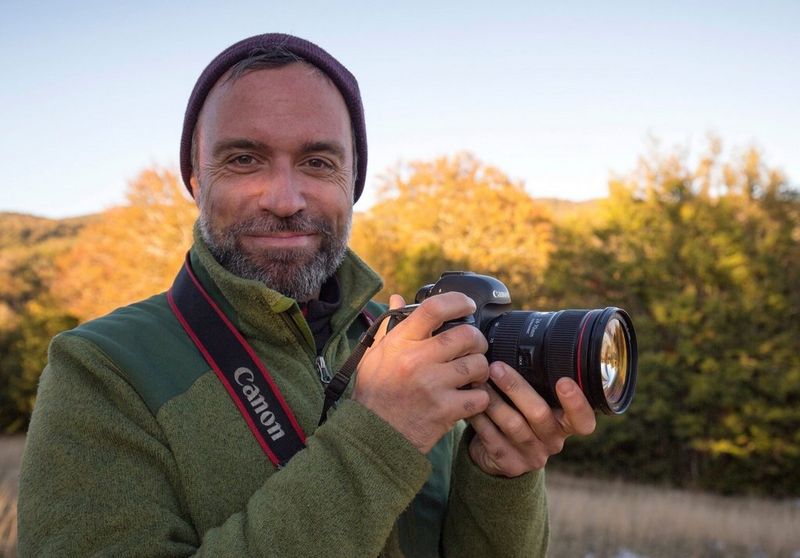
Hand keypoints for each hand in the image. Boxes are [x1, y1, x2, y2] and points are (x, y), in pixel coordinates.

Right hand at [352, 293, 490, 453]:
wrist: (374, 436)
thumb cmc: (374, 394)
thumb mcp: (374, 355)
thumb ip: (389, 326)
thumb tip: (398, 299)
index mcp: (400, 343)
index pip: (433, 309)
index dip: (457, 302)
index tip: (468, 305)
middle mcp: (416, 360)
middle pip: (466, 335)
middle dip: (477, 340)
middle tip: (474, 348)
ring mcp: (432, 385)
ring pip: (478, 365)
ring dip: (481, 370)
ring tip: (472, 376)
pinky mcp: (445, 410)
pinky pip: (480, 396)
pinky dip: (480, 398)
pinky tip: (469, 399)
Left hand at [467, 361, 595, 476]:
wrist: (502, 455)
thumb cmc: (521, 417)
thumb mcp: (537, 403)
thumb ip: (538, 384)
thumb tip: (521, 342)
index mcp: (566, 424)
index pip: (583, 419)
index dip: (577, 402)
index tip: (563, 381)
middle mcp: (553, 441)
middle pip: (539, 414)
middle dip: (516, 388)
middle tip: (496, 367)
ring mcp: (531, 455)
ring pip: (512, 424)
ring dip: (493, 399)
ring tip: (477, 380)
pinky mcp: (509, 464)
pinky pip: (491, 437)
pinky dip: (479, 416)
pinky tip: (469, 401)